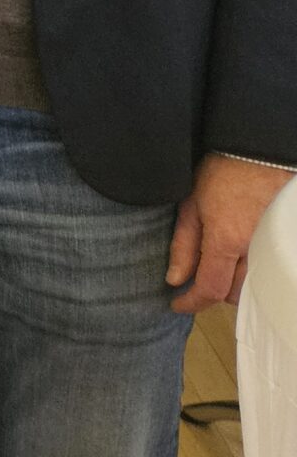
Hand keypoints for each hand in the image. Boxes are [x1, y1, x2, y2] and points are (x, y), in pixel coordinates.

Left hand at [167, 153, 293, 311]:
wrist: (258, 152)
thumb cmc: (221, 173)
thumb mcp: (190, 205)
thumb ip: (183, 245)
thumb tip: (175, 279)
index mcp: (226, 241)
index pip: (210, 289)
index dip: (191, 303)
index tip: (176, 304)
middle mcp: (254, 250)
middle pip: (233, 292)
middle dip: (210, 293)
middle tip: (191, 283)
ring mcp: (271, 246)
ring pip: (252, 284)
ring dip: (230, 285)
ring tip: (212, 271)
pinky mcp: (280, 241)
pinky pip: (265, 269)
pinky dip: (248, 274)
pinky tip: (234, 262)